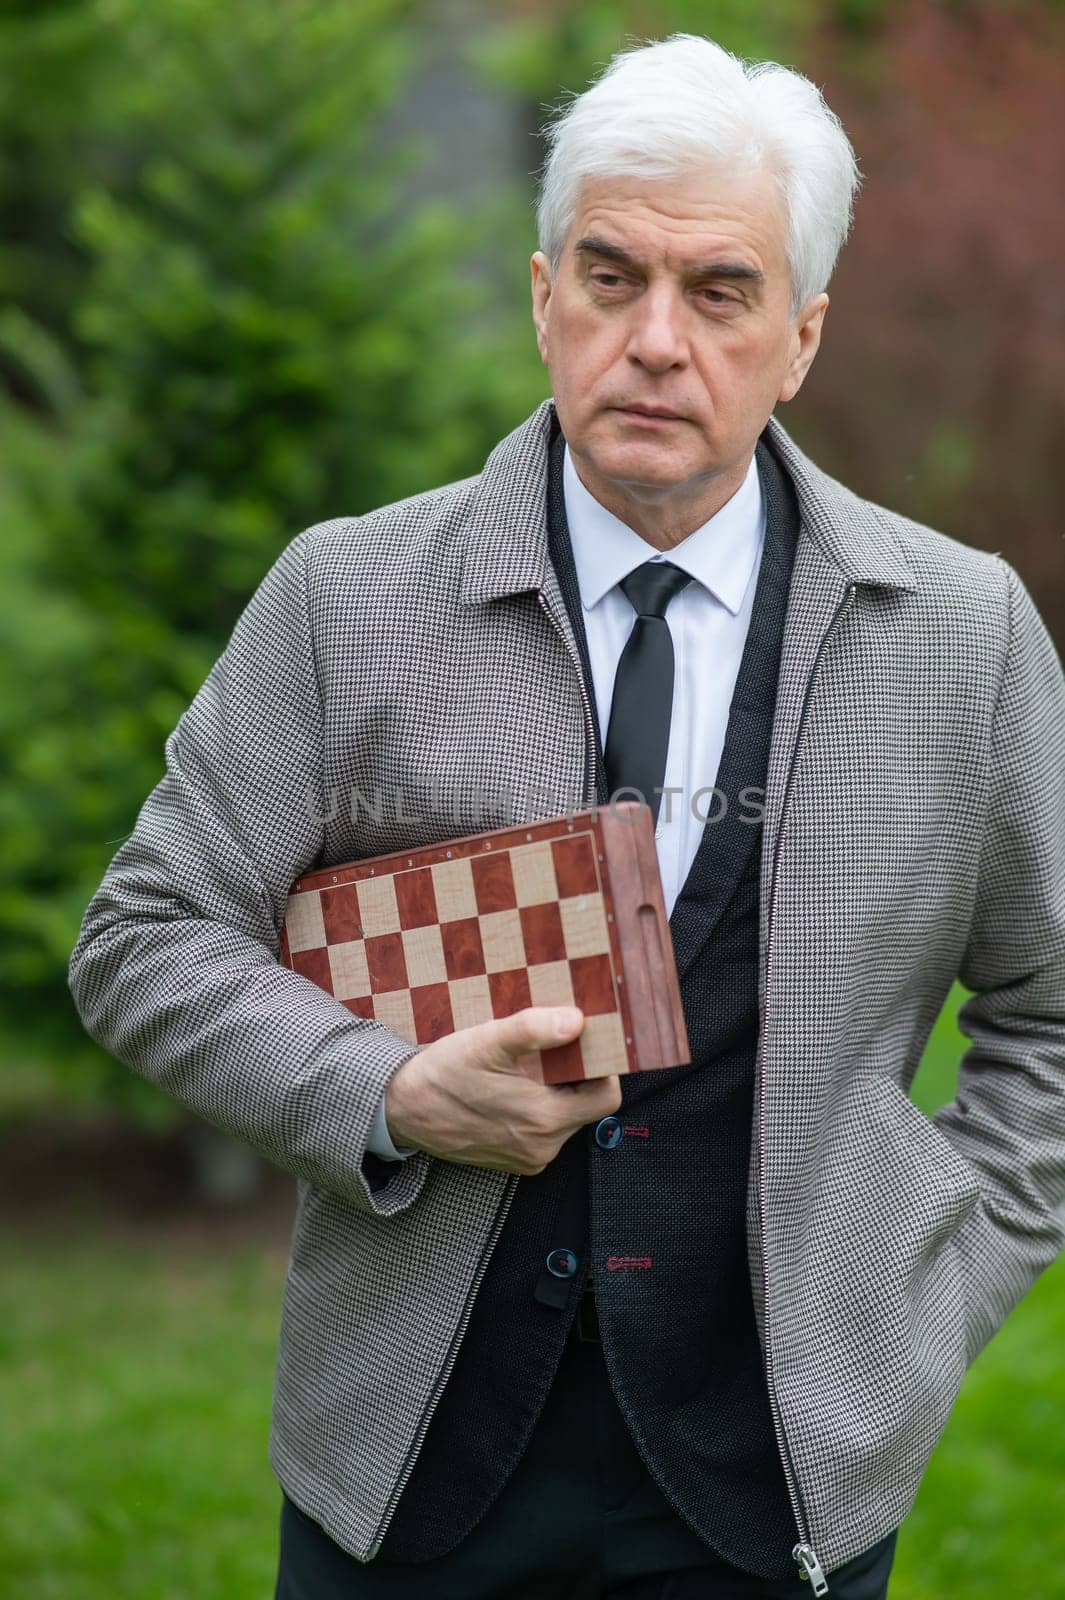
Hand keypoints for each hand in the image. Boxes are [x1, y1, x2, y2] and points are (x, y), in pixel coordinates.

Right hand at [383, 1006, 621, 1175]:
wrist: (401, 1110)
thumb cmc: (444, 1074)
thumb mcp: (487, 1042)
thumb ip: (534, 1030)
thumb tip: (578, 1020)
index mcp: (545, 1119)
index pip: (607, 1096)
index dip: (602, 1068)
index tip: (584, 1046)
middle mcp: (543, 1148)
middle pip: (585, 1107)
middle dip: (574, 1077)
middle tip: (551, 1049)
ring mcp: (528, 1159)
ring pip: (564, 1119)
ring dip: (553, 1093)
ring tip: (525, 1069)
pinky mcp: (513, 1162)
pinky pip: (541, 1134)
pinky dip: (535, 1111)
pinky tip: (509, 1091)